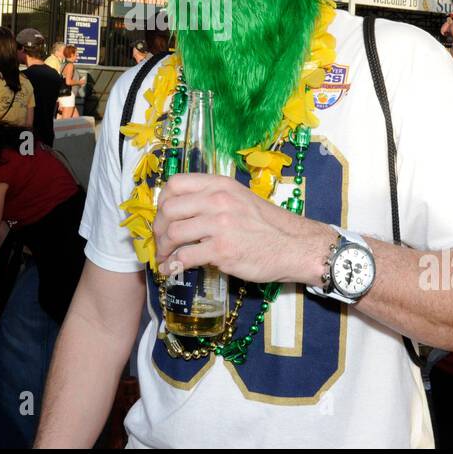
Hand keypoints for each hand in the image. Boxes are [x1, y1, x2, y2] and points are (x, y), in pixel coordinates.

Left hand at [153, 174, 330, 284]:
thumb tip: (182, 213)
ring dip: (163, 249)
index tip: (163, 216)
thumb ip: (213, 200)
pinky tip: (171, 270)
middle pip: (169, 209)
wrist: (295, 245)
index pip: (176, 183)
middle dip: (158, 229)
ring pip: (173, 233)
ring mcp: (220, 225)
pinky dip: (172, 265)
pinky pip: (185, 257)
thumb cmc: (268, 225)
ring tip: (164, 258)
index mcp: (220, 185)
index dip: (163, 201)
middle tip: (160, 242)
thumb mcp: (240, 199)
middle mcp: (218, 200)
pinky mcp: (222, 250)